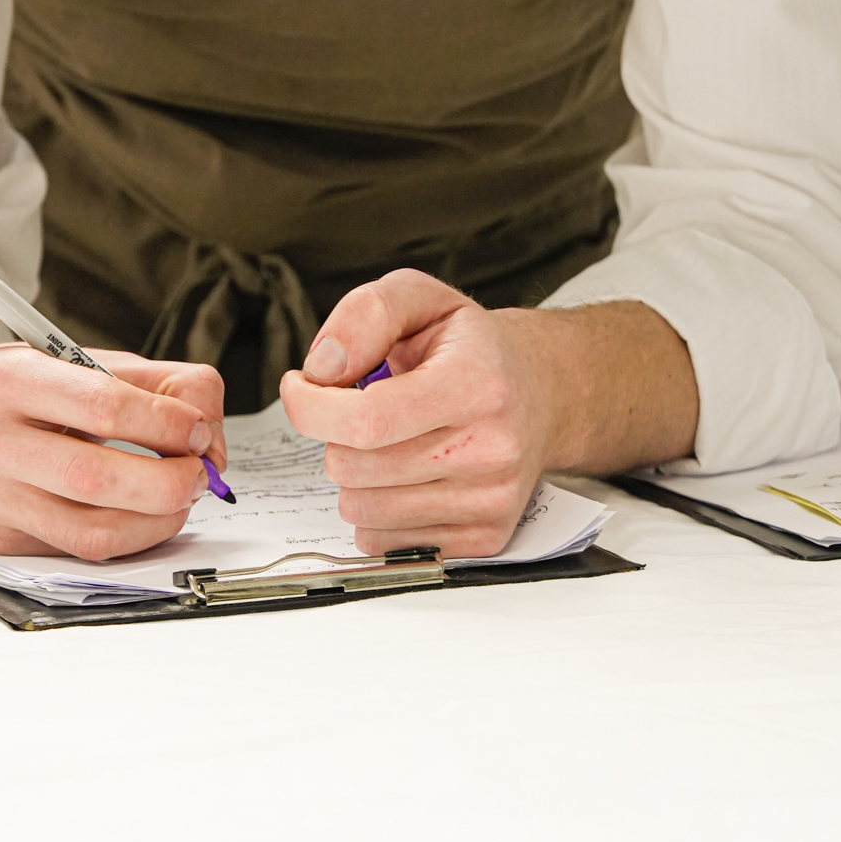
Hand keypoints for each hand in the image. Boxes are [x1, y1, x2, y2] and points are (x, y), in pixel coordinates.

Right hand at [0, 317, 226, 562]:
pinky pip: (76, 550)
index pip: (102, 405)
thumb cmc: (6, 387)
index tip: (197, 428)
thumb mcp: (66, 357)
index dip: (166, 421)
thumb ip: (145, 381)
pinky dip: (128, 537)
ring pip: (91, 530)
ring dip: (157, 519)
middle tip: (200, 470)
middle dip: (169, 479)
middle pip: (98, 476)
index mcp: (9, 379)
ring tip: (180, 495)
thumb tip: (205, 424)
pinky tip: (145, 515)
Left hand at [280, 270, 697, 557]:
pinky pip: (385, 542)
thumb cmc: (472, 347)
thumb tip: (324, 368)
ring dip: (354, 475)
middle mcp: (491, 448)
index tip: (299, 387)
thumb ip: (366, 315)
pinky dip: (376, 510)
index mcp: (476, 383)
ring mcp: (491, 500)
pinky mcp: (484, 538)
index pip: (367, 419)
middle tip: (361, 408)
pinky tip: (404, 474)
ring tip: (387, 440)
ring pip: (363, 510)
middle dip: (335, 435)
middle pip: (356, 467)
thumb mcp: (420, 299)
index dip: (311, 407)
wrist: (541, 392)